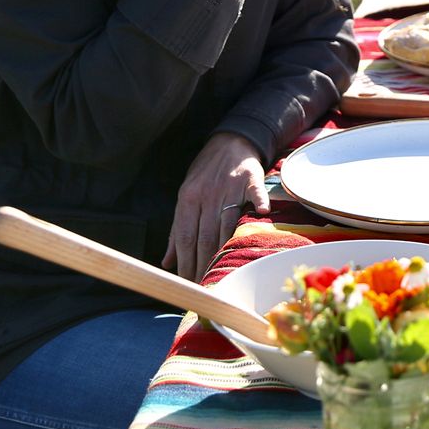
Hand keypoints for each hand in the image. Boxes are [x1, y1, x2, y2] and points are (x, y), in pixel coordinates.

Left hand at [163, 131, 269, 282]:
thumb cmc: (206, 174)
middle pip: (204, 236)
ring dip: (224, 249)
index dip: (185, 262)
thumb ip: (176, 230)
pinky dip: (259, 202)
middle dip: (202, 264)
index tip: (187, 284)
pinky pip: (255, 192)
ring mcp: (229, 187)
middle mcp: (206, 195)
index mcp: (187, 200)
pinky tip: (262, 213)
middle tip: (205, 287)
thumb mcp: (185, 197)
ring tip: (223, 273)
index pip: (185, 237)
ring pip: (226, 223)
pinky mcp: (250, 179)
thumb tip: (166, 262)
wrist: (229, 142)